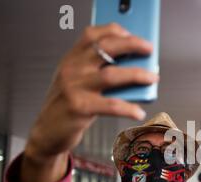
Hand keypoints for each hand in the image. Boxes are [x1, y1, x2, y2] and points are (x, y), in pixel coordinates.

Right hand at [21, 23, 158, 181]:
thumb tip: (135, 65)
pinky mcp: (79, 108)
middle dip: (131, 45)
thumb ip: (99, 70)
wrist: (48, 131)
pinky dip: (128, 108)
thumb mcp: (78, 81)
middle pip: (105, 48)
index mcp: (72, 59)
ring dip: (136, 75)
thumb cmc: (69, 104)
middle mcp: (72, 69)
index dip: (115, 31)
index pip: (92, 34)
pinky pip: (110, 105)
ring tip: (153, 78)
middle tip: (149, 49)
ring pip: (111, 75)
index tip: (134, 35)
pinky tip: (138, 112)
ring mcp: (74, 87)